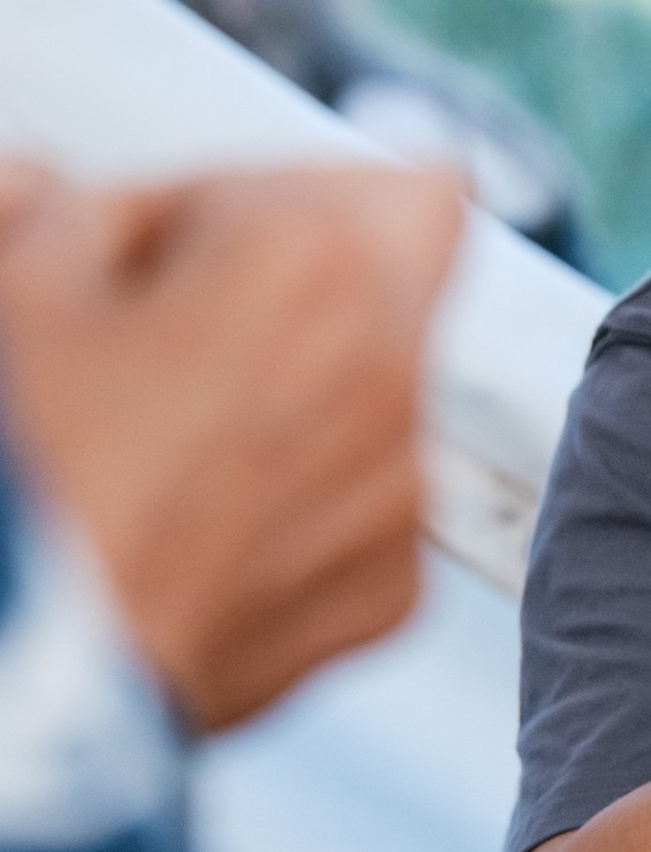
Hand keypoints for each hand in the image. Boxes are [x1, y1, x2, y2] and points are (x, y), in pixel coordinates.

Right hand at [0, 161, 463, 730]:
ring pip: (385, 387)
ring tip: (172, 441)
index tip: (152, 253)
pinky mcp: (391, 592)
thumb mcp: (13, 295)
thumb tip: (57, 191)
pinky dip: (298, 503)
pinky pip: (363, 508)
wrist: (29, 679)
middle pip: (410, 256)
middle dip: (318, 268)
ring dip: (305, 388)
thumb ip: (62, 212)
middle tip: (203, 316)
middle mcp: (394, 370)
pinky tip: (195, 529)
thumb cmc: (21, 479)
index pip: (329, 172)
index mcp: (317, 262)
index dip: (229, 202)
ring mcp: (401, 490)